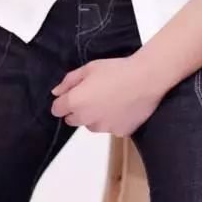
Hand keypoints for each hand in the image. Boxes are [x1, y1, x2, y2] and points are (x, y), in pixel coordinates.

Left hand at [49, 55, 165, 136]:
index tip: (74, 93)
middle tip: (94, 94)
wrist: (145, 79)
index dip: (63, 101)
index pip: (57, 109)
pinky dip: (113, 120)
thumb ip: (69, 81)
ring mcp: (103, 129)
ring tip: (111, 98)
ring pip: (92, 124)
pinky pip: (110, 127)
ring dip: (95, 116)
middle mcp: (86, 120)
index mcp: (76, 102)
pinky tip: (123, 106)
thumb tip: (56, 92)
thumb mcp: (90, 68)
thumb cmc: (116, 69)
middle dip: (78, 109)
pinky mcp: (119, 133)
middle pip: (72, 120)